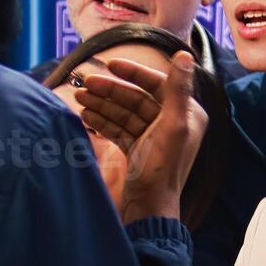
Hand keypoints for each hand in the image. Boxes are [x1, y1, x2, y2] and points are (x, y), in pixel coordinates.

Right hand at [74, 53, 206, 224]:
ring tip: (79, 99)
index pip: (158, 84)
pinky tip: (85, 116)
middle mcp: (172, 123)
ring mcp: (153, 137)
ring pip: (125, 113)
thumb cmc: (162, 170)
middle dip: (110, 91)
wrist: (147, 210)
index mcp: (187, 115)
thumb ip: (178, 90)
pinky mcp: (138, 150)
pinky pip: (119, 128)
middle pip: (137, 98)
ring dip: (102, 105)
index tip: (110, 64)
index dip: (134, 72)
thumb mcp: (172, 127)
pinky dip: (103, 122)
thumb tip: (185, 55)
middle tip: (84, 85)